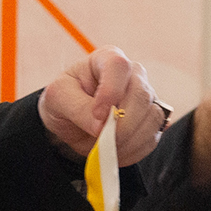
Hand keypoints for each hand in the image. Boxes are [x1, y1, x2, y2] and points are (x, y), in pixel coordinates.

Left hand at [38, 46, 163, 163]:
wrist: (72, 122)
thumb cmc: (65, 101)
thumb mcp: (58, 98)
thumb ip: (77, 108)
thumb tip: (101, 125)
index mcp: (107, 59)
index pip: (119, 66)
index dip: (111, 92)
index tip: (97, 115)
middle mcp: (133, 74)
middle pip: (141, 95)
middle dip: (122, 124)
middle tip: (102, 140)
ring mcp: (147, 97)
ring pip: (152, 118)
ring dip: (128, 140)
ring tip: (105, 147)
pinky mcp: (152, 121)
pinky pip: (153, 137)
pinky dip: (134, 150)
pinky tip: (115, 151)